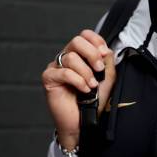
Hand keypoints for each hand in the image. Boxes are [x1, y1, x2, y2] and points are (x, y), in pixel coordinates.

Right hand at [42, 29, 115, 149]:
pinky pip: (64, 72)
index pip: (84, 35)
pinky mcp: (49, 78)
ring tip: (92, 85)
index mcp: (80, 54)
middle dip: (91, 54)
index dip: (96, 40)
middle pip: (76, 41)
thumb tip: (104, 48)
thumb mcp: (107, 76)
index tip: (105, 53)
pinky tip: (84, 90)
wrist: (85, 121)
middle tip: (99, 70)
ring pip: (71, 58)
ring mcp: (56, 67)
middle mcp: (66, 57)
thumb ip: (107, 60)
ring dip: (86, 72)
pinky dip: (78, 81)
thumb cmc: (95, 100)